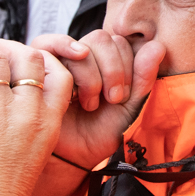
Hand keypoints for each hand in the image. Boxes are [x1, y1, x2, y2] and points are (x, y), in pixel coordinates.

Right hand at [30, 31, 164, 169]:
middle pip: (102, 38)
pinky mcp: (37, 66)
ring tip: (89, 103)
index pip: (121, 42)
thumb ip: (143, 78)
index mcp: (106, 60)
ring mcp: (59, 59)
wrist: (73, 157)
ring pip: (82, 45)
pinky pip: (48, 46)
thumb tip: (157, 46)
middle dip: (113, 71)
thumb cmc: (99, 132)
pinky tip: (71, 80)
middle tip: (110, 100)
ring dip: (92, 76)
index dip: (127, 67)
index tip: (122, 98)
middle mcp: (82, 55)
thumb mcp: (129, 106)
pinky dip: (63, 55)